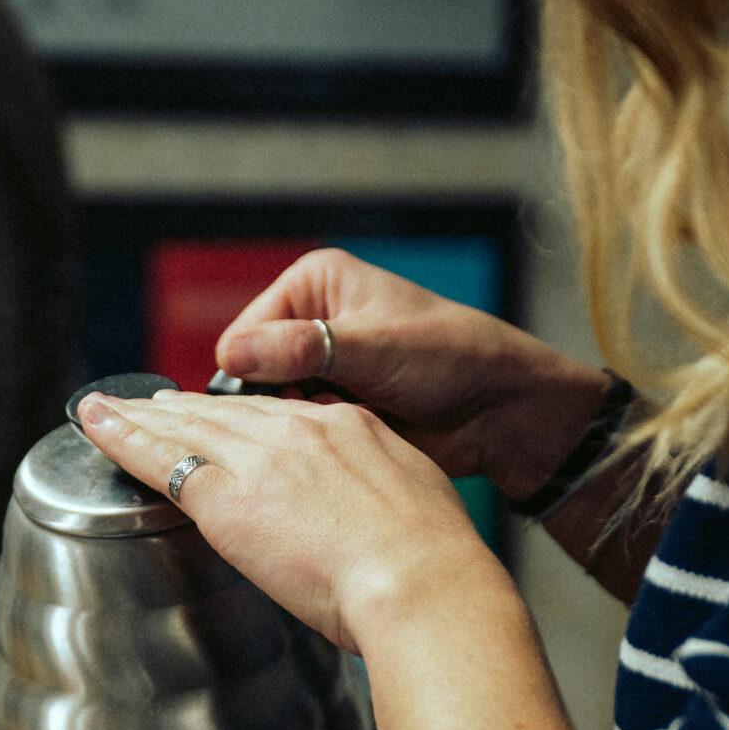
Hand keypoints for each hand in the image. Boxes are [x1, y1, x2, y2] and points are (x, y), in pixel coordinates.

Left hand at [75, 387, 500, 655]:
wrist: (421, 580)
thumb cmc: (432, 566)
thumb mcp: (417, 503)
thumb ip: (380, 498)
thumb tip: (366, 516)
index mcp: (349, 428)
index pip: (280, 412)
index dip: (241, 414)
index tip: (219, 413)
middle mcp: (299, 430)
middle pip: (225, 410)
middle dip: (182, 407)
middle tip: (144, 402)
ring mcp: (259, 458)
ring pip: (186, 425)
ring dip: (140, 414)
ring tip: (106, 407)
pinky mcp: (225, 496)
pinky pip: (160, 457)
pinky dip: (121, 437)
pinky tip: (95, 425)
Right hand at [216, 247, 612, 499]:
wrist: (495, 409)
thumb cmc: (449, 357)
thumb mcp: (373, 347)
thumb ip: (302, 349)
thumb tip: (232, 353)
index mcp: (313, 284)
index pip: (243, 334)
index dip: (252, 372)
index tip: (284, 399)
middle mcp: (309, 321)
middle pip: (251, 374)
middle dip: (276, 403)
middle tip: (314, 421)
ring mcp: (320, 368)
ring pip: (271, 408)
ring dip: (297, 426)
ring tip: (334, 431)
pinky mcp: (332, 407)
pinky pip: (298, 433)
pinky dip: (313, 443)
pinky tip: (340, 445)